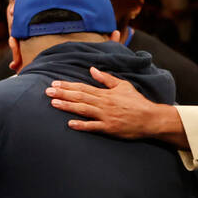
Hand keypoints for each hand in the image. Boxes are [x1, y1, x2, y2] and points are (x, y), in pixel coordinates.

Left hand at [45, 67, 161, 138]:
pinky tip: (70, 124)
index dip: (68, 85)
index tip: (54, 83)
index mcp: (106, 93)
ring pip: (83, 109)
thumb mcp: (123, 86)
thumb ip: (106, 78)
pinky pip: (93, 127)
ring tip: (54, 103)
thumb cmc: (137, 102)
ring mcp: (106, 116)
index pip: (83, 87)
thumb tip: (92, 69)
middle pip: (80, 96)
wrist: (151, 118)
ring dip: (68, 106)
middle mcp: (104, 103)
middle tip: (47, 91)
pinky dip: (82, 125)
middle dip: (63, 93)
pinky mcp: (109, 128)